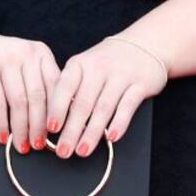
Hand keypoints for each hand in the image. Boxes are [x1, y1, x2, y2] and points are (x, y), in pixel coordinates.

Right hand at [0, 22, 61, 152]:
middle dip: (39, 126)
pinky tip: (3, 137)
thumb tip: (55, 118)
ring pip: (19, 103)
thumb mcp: (22, 63)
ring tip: (22, 146)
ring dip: (21, 129)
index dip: (58, 112)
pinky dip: (1, 124)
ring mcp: (4, 61)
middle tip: (39, 145)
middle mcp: (25, 53)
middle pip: (37, 96)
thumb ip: (39, 81)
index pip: (55, 85)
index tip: (58, 132)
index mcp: (40, 52)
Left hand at [47, 35, 167, 158]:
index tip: (50, 129)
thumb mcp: (85, 67)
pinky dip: (119, 123)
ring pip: (104, 108)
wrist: (145, 44)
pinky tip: (111, 138)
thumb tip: (53, 123)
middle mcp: (99, 67)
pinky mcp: (141, 84)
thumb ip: (71, 90)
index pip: (65, 87)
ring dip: (92, 132)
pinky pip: (128, 106)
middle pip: (83, 103)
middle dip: (72, 130)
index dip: (57, 108)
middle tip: (63, 152)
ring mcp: (121, 75)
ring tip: (82, 151)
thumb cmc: (106, 63)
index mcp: (80, 63)